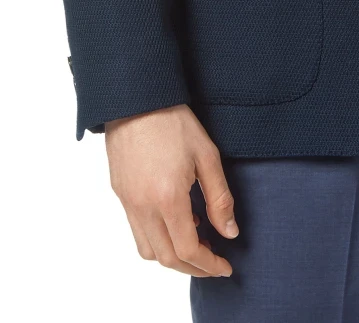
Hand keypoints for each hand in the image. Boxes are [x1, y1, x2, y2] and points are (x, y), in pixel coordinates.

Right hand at [105, 104, 237, 277]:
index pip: (187, 249)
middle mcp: (143, 207)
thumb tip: (229, 232)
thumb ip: (219, 198)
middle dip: (192, 267)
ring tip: (198, 243)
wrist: (136, 100)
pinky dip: (157, 240)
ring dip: (173, 256)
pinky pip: (137, 231)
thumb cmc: (174, 122)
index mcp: (167, 198)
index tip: (225, 266)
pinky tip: (177, 223)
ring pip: (148, 250)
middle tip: (214, 263)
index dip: (208, 264)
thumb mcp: (207, 156)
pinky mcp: (120, 194)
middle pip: (166, 258)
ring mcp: (128, 202)